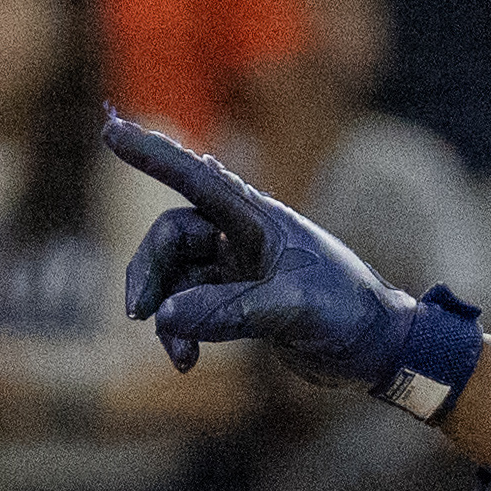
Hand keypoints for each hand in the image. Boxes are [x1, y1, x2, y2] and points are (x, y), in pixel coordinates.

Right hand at [105, 111, 413, 385]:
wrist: (380, 351)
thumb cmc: (349, 315)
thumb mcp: (292, 311)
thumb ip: (228, 312)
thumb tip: (165, 318)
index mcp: (260, 220)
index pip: (197, 179)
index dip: (154, 154)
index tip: (110, 129)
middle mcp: (245, 236)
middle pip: (172, 237)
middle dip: (150, 274)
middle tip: (137, 313)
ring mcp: (240, 268)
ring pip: (177, 277)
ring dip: (166, 313)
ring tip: (178, 356)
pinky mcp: (239, 300)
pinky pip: (190, 307)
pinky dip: (182, 331)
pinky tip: (186, 361)